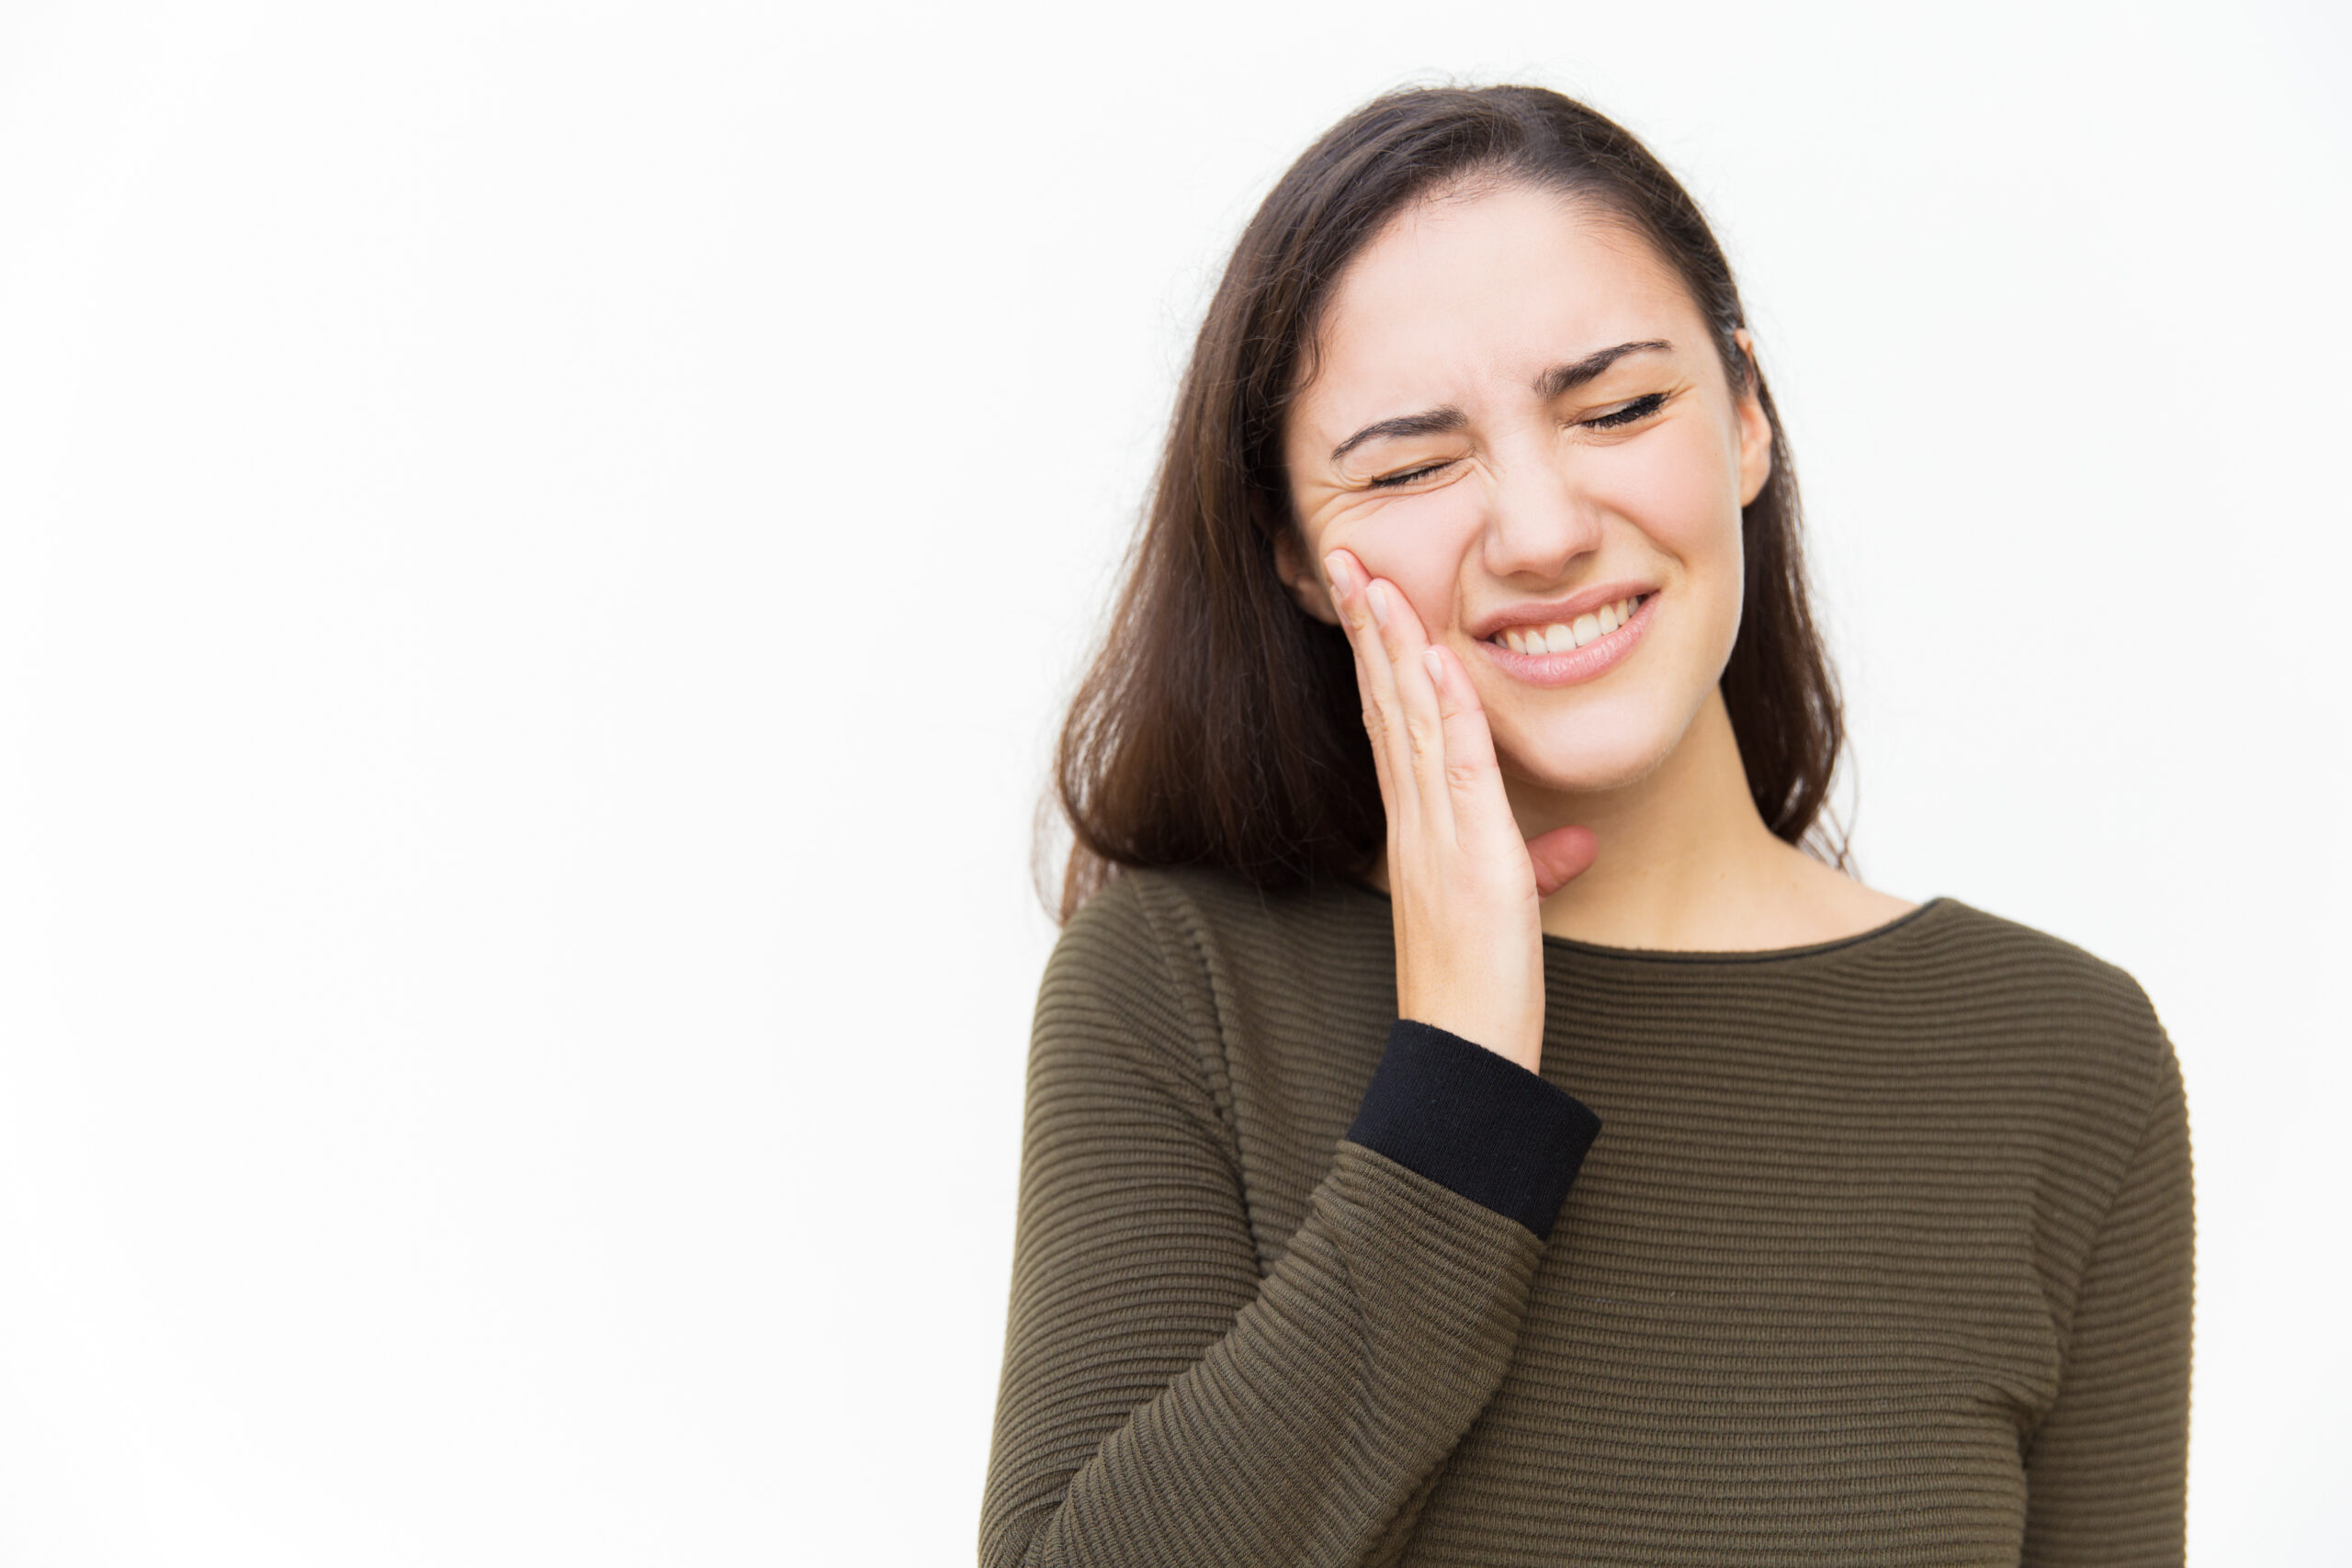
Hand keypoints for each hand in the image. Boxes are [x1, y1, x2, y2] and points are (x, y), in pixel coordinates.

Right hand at [1323, 549, 1596, 1073]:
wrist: (1466, 1057)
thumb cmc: (1485, 992)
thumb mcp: (1514, 912)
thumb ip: (1535, 864)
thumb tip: (1570, 841)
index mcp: (1420, 826)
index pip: (1393, 722)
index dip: (1378, 655)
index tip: (1365, 593)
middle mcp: (1417, 821)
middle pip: (1386, 706)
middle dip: (1366, 629)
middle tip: (1342, 559)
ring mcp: (1439, 836)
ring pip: (1409, 723)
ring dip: (1392, 648)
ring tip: (1374, 581)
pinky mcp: (1472, 858)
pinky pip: (1456, 770)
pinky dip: (1445, 711)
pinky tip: (1434, 659)